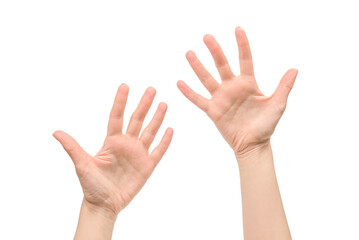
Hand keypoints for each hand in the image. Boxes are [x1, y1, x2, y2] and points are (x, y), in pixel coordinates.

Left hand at [54, 84, 172, 214]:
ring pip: (150, 132)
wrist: (104, 205)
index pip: (117, 117)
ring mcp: (138, 154)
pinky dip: (165, 141)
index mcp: (111, 141)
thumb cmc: (91, 185)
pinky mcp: (147, 166)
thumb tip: (55, 132)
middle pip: (137, 120)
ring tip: (163, 104)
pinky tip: (170, 129)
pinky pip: (158, 151)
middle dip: (144, 105)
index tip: (124, 86)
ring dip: (157, 118)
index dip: (120, 102)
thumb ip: (72, 147)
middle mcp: (126, 144)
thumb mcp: (82, 164)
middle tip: (151, 89)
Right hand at [177, 27, 297, 157]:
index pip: (245, 60)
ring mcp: (221, 98)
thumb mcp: (277, 105)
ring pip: (207, 79)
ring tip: (189, 53)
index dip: (242, 45)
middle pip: (222, 65)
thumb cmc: (266, 125)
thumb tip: (295, 69)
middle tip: (207, 37)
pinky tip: (179, 82)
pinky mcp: (213, 110)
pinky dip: (189, 92)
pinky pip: (198, 100)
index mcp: (248, 84)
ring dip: (198, 67)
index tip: (237, 30)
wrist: (253, 144)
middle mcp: (232, 87)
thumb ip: (284, 87)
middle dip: (215, 51)